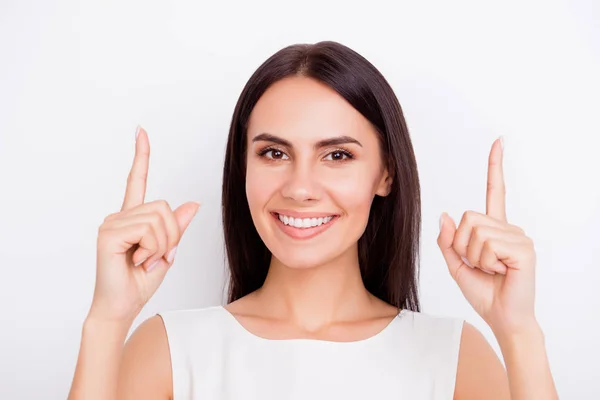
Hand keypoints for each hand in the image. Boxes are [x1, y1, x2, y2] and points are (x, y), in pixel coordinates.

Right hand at [88, 126, 199, 322]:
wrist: (122, 306)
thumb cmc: (140, 281)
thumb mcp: (167, 251)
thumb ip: (177, 227)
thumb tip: (193, 204)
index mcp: (133, 218)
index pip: (137, 180)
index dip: (141, 156)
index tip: (141, 131)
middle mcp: (120, 216)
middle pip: (164, 207)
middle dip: (172, 235)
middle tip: (157, 256)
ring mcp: (112, 223)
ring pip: (159, 219)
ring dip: (163, 245)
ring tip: (145, 259)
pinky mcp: (109, 234)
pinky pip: (148, 230)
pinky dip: (153, 249)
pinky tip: (137, 261)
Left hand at [437, 137, 537, 336]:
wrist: (501, 316)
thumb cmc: (483, 291)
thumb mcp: (456, 265)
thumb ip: (448, 241)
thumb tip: (445, 214)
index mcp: (494, 229)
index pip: (496, 191)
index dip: (495, 166)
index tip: (498, 142)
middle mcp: (508, 228)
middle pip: (468, 218)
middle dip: (462, 246)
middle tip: (479, 265)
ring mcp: (517, 236)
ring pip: (475, 232)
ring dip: (473, 256)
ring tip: (491, 270)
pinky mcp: (523, 248)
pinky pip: (487, 245)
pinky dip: (485, 262)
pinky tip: (500, 272)